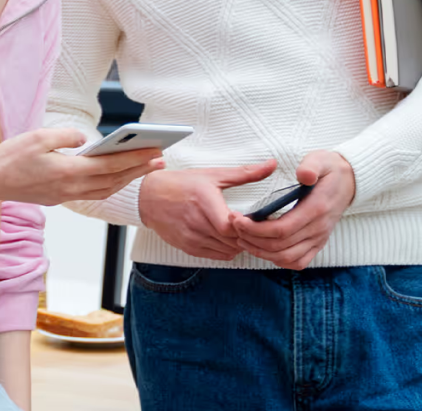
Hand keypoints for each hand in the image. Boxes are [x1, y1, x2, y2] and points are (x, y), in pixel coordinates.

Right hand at [0, 128, 164, 205]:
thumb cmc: (11, 157)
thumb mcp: (39, 137)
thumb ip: (66, 136)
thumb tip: (86, 139)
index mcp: (68, 173)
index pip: (111, 166)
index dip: (135, 159)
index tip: (155, 152)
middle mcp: (71, 189)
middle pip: (113, 181)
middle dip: (139, 170)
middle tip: (161, 160)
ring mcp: (65, 196)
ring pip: (104, 190)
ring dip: (126, 179)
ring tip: (143, 168)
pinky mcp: (59, 198)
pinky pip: (92, 194)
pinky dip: (109, 185)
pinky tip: (115, 177)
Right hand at [138, 161, 276, 260]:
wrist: (150, 197)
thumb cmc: (183, 184)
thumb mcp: (213, 175)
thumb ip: (245, 173)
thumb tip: (271, 165)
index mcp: (204, 201)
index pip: (230, 227)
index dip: (244, 227)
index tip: (252, 220)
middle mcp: (196, 222)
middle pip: (231, 241)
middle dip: (245, 236)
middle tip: (254, 228)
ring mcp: (191, 237)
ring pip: (225, 251)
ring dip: (236, 244)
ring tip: (240, 233)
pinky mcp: (188, 247)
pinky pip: (215, 256)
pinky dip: (224, 250)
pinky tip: (226, 238)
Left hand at [230, 150, 355, 270]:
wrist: (350, 181)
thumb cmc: (329, 170)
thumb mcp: (321, 160)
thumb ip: (311, 166)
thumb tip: (303, 175)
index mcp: (315, 209)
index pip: (282, 229)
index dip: (256, 228)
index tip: (237, 219)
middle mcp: (318, 229)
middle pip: (279, 246)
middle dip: (251, 239)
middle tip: (233, 226)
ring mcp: (319, 238)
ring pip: (286, 258)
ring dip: (261, 252)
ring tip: (242, 238)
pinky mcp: (318, 243)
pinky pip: (298, 261)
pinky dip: (278, 260)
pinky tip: (262, 249)